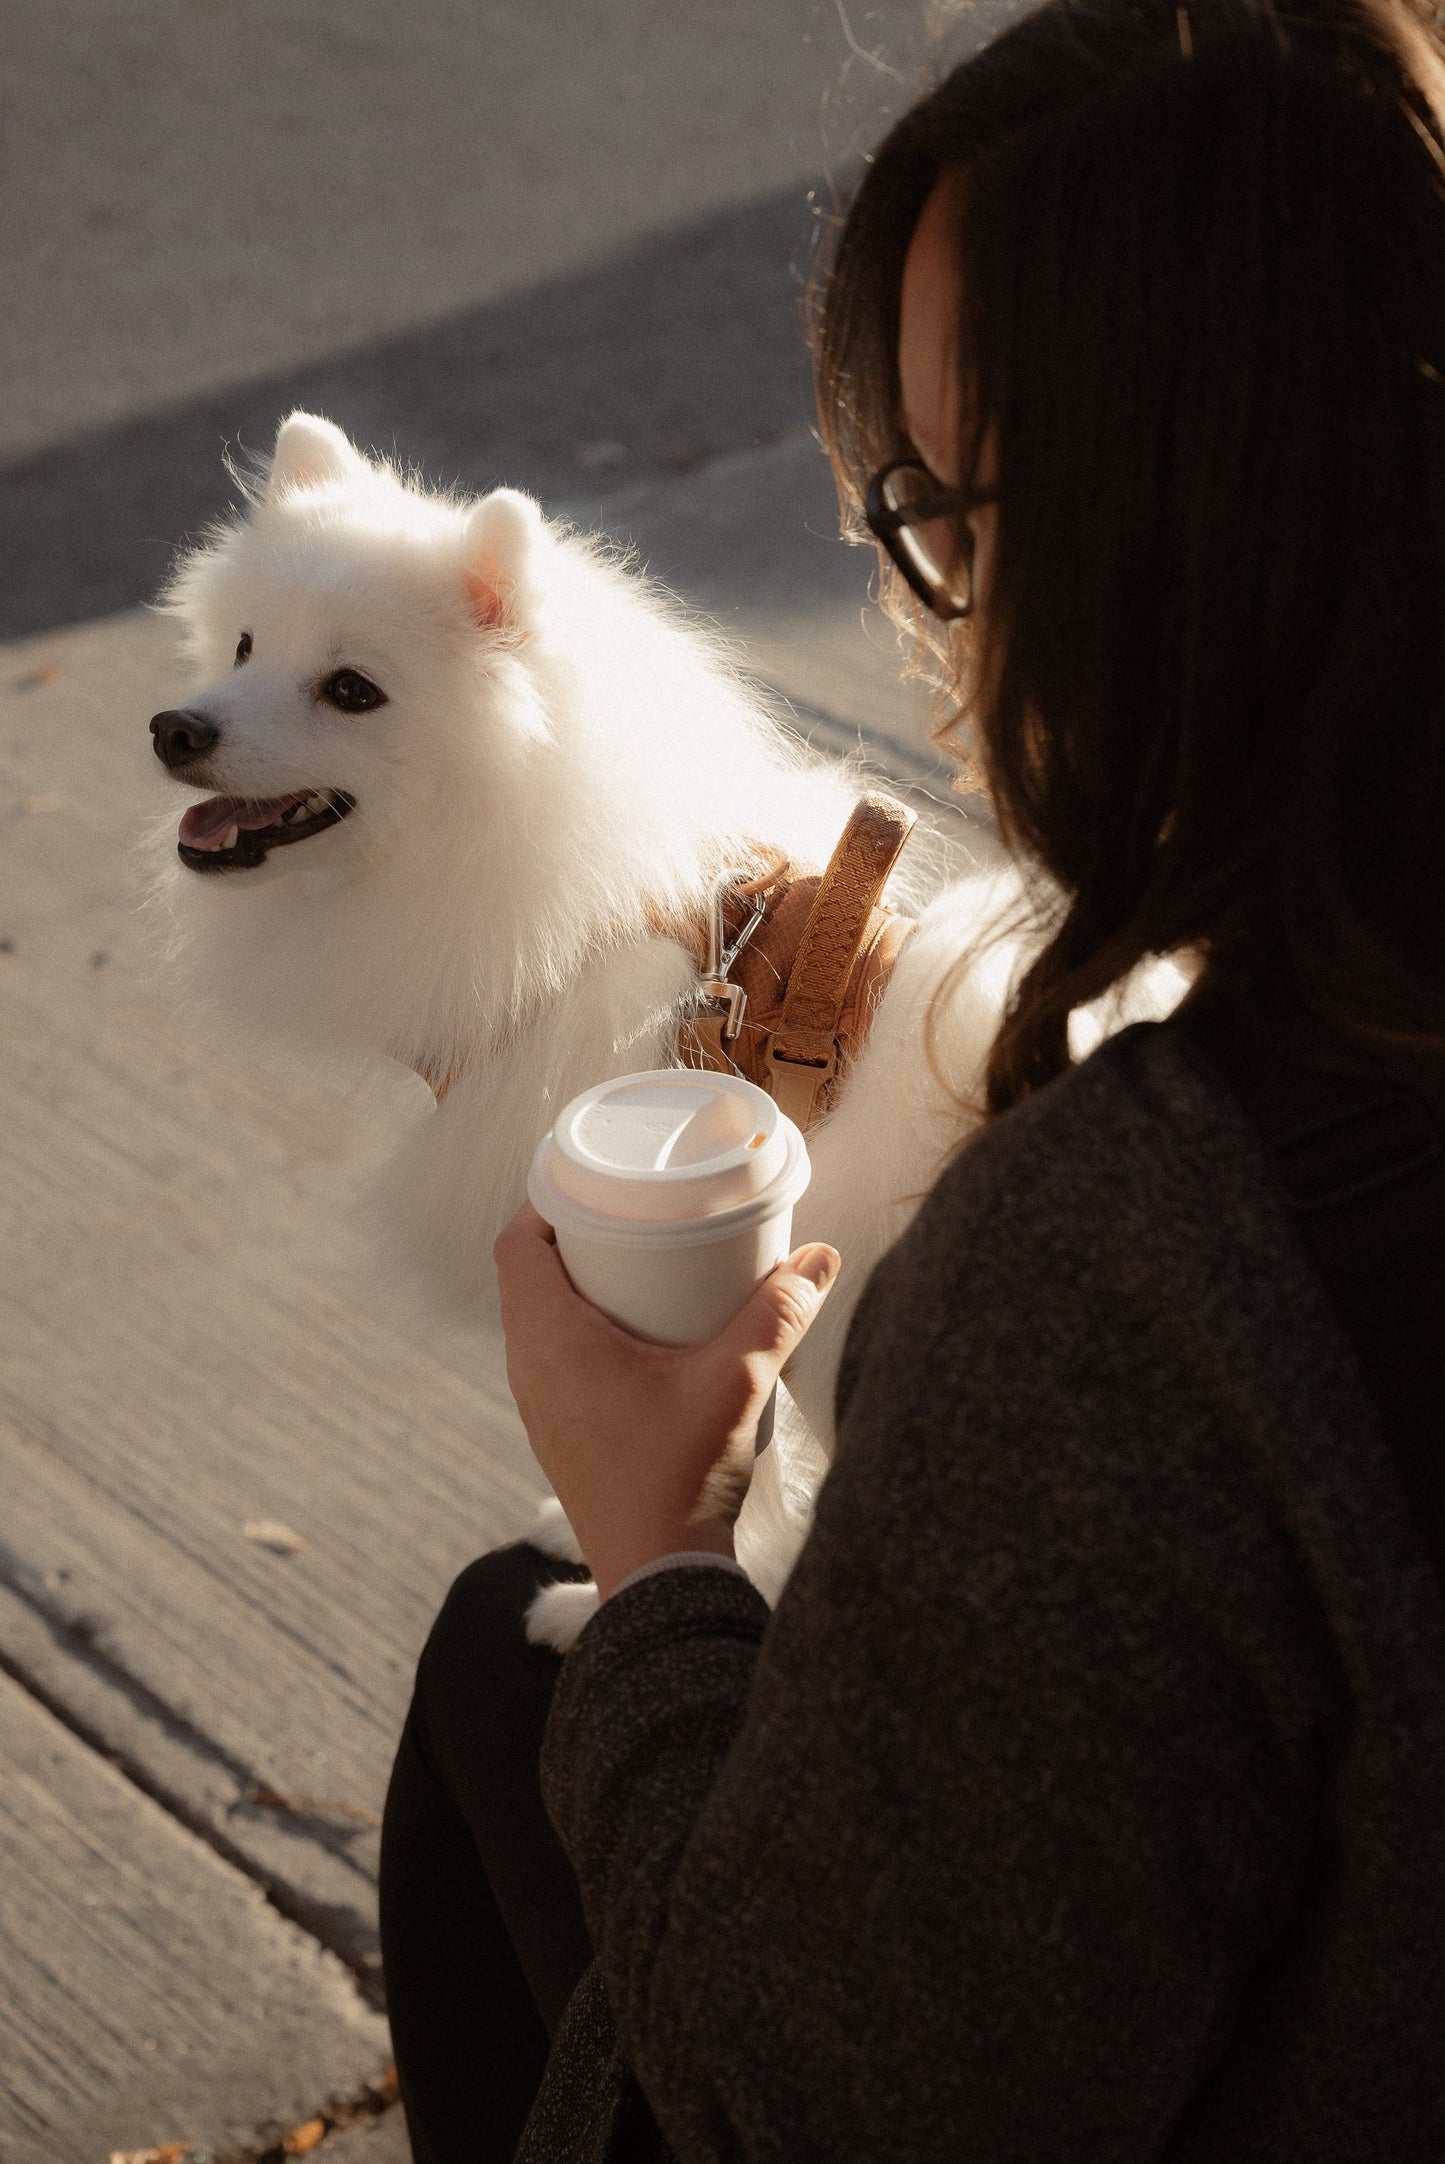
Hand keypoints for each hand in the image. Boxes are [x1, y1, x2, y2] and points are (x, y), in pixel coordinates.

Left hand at [493, 1202, 840, 1599]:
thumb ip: (781, 1312)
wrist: (660, 1579)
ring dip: (581, 1286)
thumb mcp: (739, 1380)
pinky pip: (556, 1359)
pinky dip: (587, 1330)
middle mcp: (530, 1370)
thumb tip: (820, 1256)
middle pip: (527, 1276)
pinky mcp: (563, 1435)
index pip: (515, 1245)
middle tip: (632, 1213)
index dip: (546, 1200)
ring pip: (541, 1320)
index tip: (593, 1180)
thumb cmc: (680, 1476)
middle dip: (575, 1236)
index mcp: (549, 1341)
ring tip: (641, 1264)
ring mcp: (541, 1408)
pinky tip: (643, 1333)